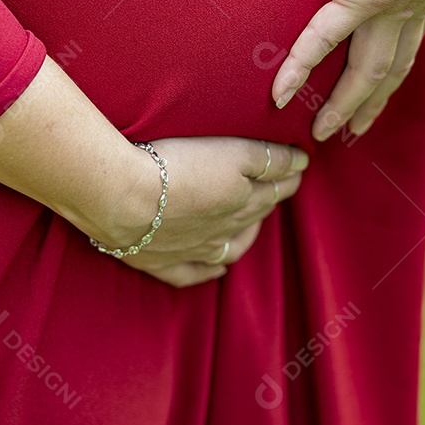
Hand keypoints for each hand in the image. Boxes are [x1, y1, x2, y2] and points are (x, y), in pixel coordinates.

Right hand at [119, 136, 308, 287]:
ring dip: (247, 232)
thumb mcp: (231, 151)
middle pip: (256, 213)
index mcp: (243, 199)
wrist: (123, 199)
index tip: (300, 162)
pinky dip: (210, 270)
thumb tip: (302, 162)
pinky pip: (194, 273)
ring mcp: (194, 249)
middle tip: (280, 182)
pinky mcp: (162, 261)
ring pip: (232, 244)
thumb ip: (267, 157)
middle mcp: (224, 228)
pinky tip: (218, 268)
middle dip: (272, 196)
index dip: (289, 172)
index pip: (276, 185)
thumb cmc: (176, 165)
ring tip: (254, 221)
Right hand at [270, 0, 424, 140]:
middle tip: (349, 131)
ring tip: (320, 136)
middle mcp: (402, 3)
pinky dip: (299, 68)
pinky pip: (323, 42)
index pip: (400, 33)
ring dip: (343, 107)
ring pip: (362, 72)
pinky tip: (278, 94)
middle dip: (368, 103)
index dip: (387, 64)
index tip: (373, 86)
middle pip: (385, 69)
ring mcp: (383, 4)